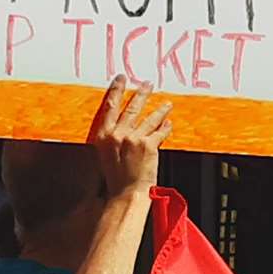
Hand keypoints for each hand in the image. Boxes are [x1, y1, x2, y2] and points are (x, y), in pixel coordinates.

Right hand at [88, 76, 172, 197]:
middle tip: (148, 84)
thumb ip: (111, 140)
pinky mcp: (149, 146)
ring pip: (149, 118)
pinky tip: (169, 123)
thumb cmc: (113, 180)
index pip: (110, 107)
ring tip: (167, 103)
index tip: (121, 79)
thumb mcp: (104, 156)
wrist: (124, 194)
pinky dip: (165, 127)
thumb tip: (119, 128)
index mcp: (103, 136)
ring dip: (160, 109)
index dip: (116, 90)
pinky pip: (160, 132)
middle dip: (141, 94)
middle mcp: (117, 134)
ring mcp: (134, 138)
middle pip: (131, 108)